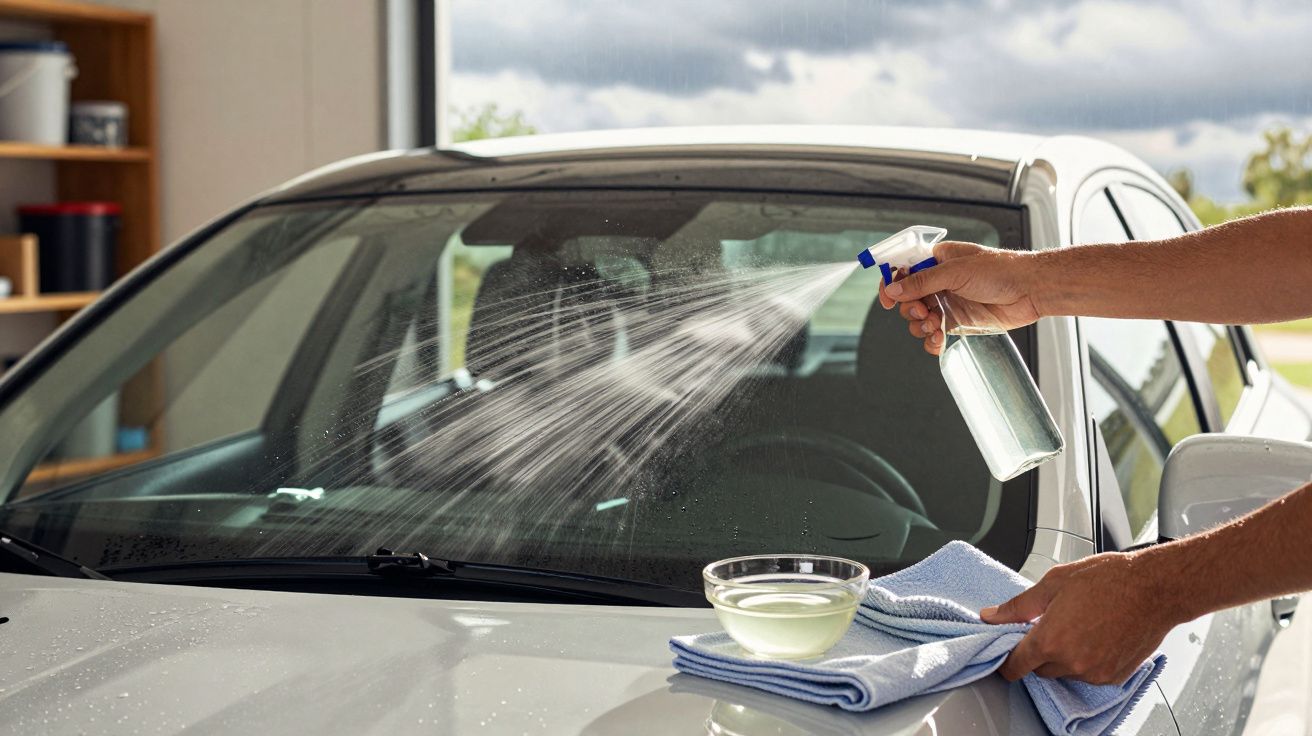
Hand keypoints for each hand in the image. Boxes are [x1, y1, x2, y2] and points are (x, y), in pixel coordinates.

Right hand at [878, 241, 1044, 354]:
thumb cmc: (1000, 271)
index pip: (903, 270)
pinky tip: (938, 341)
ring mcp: (947, 302)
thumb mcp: (956, 272)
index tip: (887, 299)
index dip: (891, 283)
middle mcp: (939, 281)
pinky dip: (931, 341)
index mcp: (937, 260)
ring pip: (917, 319)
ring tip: (934, 326)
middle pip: (906, 298)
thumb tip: (894, 290)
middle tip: (922, 311)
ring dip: (920, 326)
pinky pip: (933, 335)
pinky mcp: (957, 322)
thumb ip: (922, 282)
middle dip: (908, 309)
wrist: (1030, 291)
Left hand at [979, 552, 1178, 684]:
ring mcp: (1094, 673)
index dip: (1007, 660)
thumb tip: (992, 616)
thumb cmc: (1110, 580)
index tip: (1008, 653)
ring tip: (1079, 625)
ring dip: (1064, 656)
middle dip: (1039, 651)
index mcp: (1050, 640)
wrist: (1155, 588)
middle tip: (1051, 624)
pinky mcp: (1114, 676)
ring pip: (1064, 673)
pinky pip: (1089, 675)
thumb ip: (1018, 606)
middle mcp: (1071, 663)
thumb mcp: (1054, 583)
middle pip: (1039, 669)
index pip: (1015, 667)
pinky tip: (1096, 636)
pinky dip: (1087, 661)